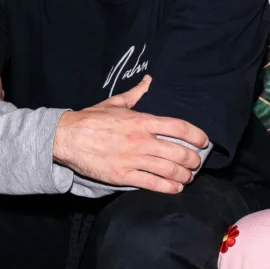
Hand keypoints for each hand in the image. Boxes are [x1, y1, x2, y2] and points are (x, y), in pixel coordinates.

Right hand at [52, 75, 210, 193]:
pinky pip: (151, 183)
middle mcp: (141, 140)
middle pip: (178, 152)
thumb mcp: (115, 102)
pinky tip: (176, 188)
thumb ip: (136, 93)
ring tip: (188, 177)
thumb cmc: (91, 119)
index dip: (197, 135)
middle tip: (197, 164)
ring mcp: (132, 158)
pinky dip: (168, 188)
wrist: (66, 137)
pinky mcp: (122, 175)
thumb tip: (149, 80)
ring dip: (184, 176)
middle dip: (193, 160)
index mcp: (142, 120)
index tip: (204, 141)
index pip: (179, 127)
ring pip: (168, 170)